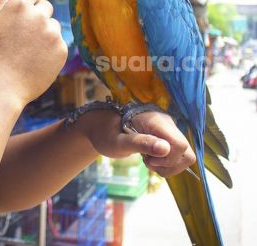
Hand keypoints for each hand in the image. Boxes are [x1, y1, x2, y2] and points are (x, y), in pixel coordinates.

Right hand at [0, 0, 67, 106]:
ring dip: (43, 34)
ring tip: (26, 52)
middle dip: (35, 17)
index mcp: (19, 5)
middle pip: (45, 7)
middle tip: (19, 38)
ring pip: (52, 26)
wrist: (0, 87)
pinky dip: (49, 50)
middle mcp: (39, 16)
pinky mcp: (61, 50)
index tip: (26, 5)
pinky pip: (58, 43)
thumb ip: (3, 0)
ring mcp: (52, 33)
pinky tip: (34, 61)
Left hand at [76, 109, 195, 177]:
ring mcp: (169, 132)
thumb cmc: (106, 133)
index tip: (147, 159)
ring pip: (184, 158)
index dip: (167, 159)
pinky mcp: (167, 139)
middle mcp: (168, 125)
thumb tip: (165, 148)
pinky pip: (176, 157)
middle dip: (168, 165)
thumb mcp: (119, 141)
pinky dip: (164, 164)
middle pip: (187, 154)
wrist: (100, 128)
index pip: (180, 146)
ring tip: (147, 158)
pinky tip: (149, 157)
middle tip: (147, 160)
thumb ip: (141, 143)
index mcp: (157, 122)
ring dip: (166, 166)